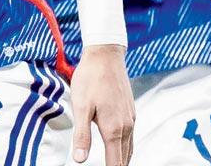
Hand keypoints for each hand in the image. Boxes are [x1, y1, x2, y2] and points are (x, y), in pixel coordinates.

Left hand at [70, 44, 133, 165]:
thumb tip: (80, 159)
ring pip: (129, 148)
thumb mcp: (81, 107)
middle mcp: (126, 126)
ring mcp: (130, 118)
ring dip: (122, 160)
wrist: (106, 55)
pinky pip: (130, 136)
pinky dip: (125, 147)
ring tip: (115, 165)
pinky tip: (118, 147)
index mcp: (113, 129)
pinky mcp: (131, 111)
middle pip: (125, 158)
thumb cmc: (91, 78)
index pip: (115, 163)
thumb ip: (82, 135)